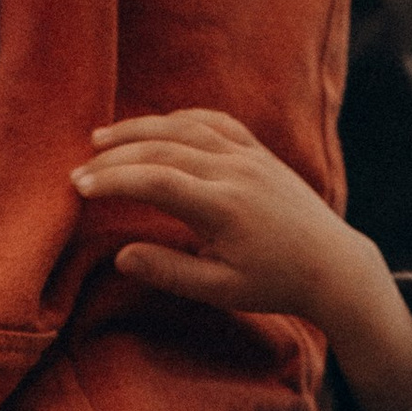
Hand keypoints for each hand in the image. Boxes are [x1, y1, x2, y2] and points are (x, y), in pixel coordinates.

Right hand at [78, 108, 411, 410]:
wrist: (332, 264)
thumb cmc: (276, 284)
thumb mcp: (221, 290)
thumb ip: (169, 271)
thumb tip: (120, 256)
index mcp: (224, 208)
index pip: (156, 181)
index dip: (114, 180)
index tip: (80, 188)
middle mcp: (235, 172)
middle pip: (161, 149)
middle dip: (114, 157)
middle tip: (79, 171)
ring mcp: (249, 156)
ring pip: (183, 128)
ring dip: (138, 130)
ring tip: (101, 139)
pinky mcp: (259, 151)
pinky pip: (213, 122)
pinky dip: (178, 119)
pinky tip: (154, 127)